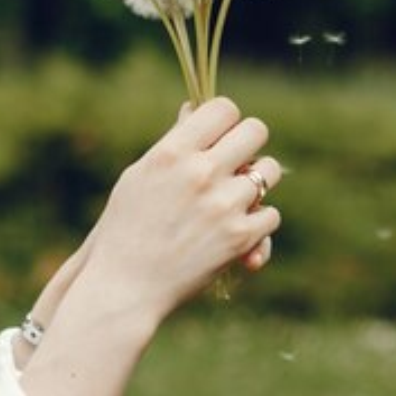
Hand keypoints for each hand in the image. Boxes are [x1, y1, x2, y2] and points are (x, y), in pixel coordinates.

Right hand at [82, 97, 283, 325]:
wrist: (124, 286)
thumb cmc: (125, 230)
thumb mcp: (139, 177)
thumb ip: (172, 144)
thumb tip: (193, 109)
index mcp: (171, 153)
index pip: (223, 109)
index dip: (227, 120)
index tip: (221, 136)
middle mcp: (200, 173)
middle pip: (256, 131)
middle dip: (249, 144)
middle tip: (237, 162)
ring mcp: (223, 205)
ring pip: (269, 172)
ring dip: (257, 183)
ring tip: (237, 197)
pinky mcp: (239, 238)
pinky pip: (271, 215)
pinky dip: (257, 223)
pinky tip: (237, 230)